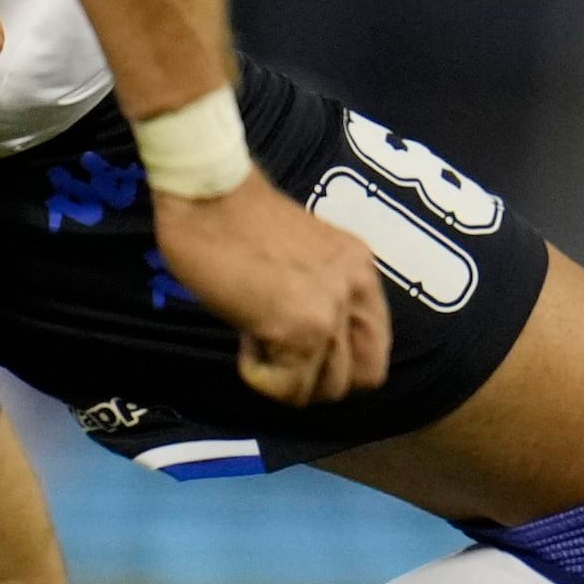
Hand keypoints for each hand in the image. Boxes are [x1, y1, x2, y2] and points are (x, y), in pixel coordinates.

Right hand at [151, 172, 394, 406]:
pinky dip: (260, 376)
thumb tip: (314, 349)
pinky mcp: (299, 330)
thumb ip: (323, 295)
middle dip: (314, 378)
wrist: (208, 195)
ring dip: (286, 377)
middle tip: (277, 349)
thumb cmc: (239, 220)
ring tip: (256, 336)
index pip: (375, 351)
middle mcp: (356, 289)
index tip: (299, 346)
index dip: (337, 363)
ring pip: (324, 388)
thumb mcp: (305, 258)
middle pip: (359, 378)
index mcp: (361, 271)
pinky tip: (244, 337)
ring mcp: (332, 310)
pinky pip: (287, 388)